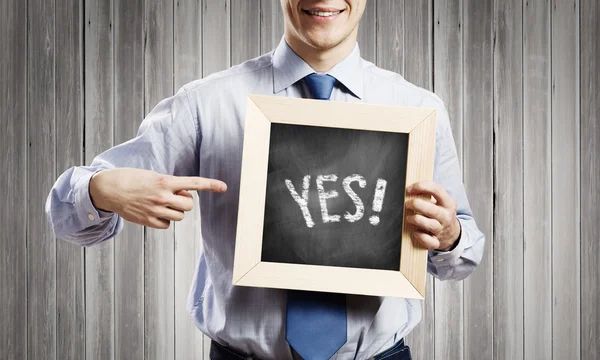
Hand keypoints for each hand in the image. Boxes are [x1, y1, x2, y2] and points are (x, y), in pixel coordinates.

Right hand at [89, 168, 226, 228]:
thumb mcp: (153, 176)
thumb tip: (184, 197)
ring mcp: (155, 209)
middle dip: (185, 202)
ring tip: (161, 204)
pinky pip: (167, 225)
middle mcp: (162, 196)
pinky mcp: (148, 221)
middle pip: (189, 205)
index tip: (224, 187)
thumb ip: (171, 185)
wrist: (109, 189)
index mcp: (165, 181)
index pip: (193, 183)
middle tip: (173, 197)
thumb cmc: (132, 180)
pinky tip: (153, 212)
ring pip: (179, 216)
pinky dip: (164, 220)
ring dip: (175, 211)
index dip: (210, 184)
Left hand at [405, 181, 460, 250]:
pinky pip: (429, 241)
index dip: (421, 187)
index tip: (409, 189)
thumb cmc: (441, 214)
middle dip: (415, 204)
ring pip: (429, 224)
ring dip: (415, 219)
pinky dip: (421, 237)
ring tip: (409, 218)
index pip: (436, 190)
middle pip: (431, 209)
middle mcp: (446, 216)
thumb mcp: (441, 202)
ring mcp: (442, 229)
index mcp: (448, 203)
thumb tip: (410, 190)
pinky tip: (415, 232)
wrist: (452, 234)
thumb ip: (429, 195)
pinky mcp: (437, 241)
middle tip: (407, 204)